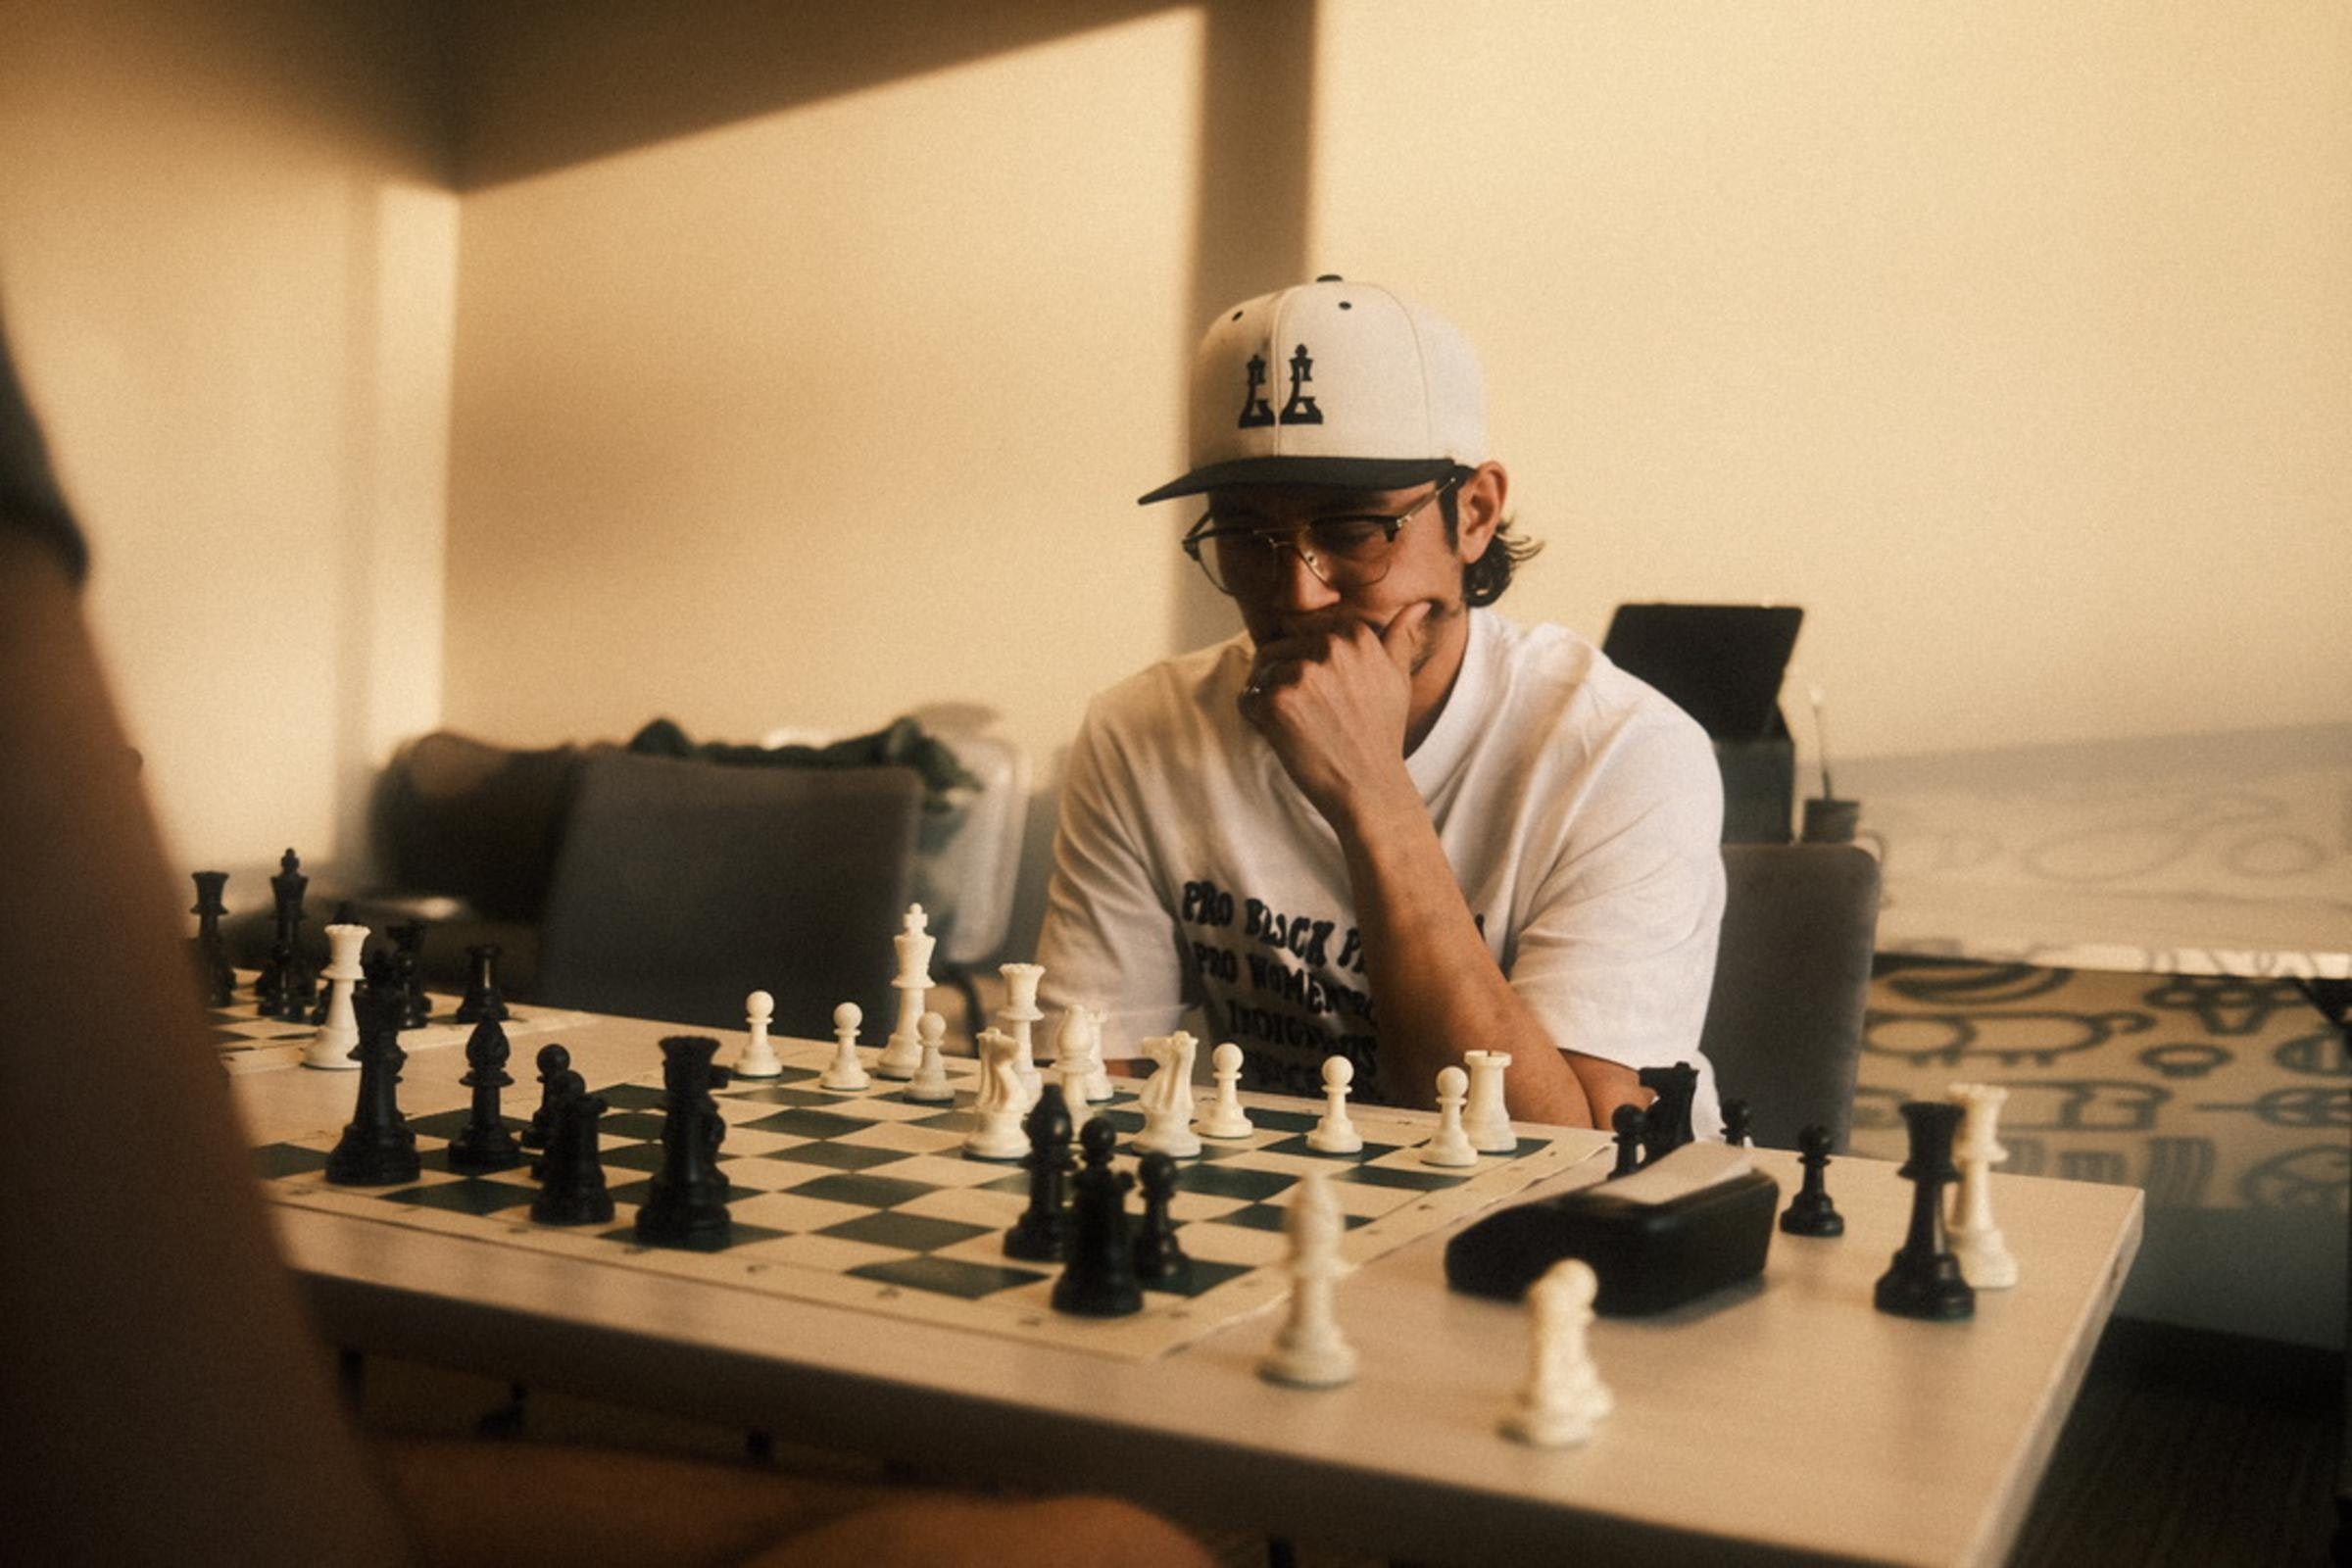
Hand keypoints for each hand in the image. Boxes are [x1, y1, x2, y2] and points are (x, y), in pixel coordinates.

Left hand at [1239, 602, 1430, 829]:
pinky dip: (1256, 718)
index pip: (1306, 632)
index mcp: (1356, 635)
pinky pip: (1247, 698)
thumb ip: (1399, 637)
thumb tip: (1418, 604)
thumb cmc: (1382, 734)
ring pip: (1262, 674)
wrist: (1369, 786)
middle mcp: (1329, 648)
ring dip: (1269, 698)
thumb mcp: (1397, 679)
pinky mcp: (1277, 701)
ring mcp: (1302, 673)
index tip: (1322, 693)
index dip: (1306, 664)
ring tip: (1297, 727)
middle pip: (1280, 650)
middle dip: (1283, 679)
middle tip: (1308, 715)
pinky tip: (1282, 736)